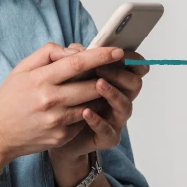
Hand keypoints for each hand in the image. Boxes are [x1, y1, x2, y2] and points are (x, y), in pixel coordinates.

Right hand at [0, 41, 126, 164]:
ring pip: (92, 104)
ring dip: (96, 96)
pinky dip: (84, 113)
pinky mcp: (62, 136)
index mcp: (40, 80)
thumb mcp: (21, 69)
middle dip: (104, 78)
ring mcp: (58, 121)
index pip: (77, 64)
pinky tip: (73, 110)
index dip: (100, 56)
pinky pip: (83, 120)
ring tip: (89, 91)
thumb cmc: (9, 99)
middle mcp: (50, 100)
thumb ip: (48, 53)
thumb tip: (75, 51)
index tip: (117, 52)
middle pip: (91, 85)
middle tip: (108, 73)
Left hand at [48, 44, 148, 168]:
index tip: (120, 51)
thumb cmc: (62, 101)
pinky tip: (86, 112)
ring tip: (98, 84)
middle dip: (120, 74)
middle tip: (101, 67)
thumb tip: (78, 49)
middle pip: (134, 84)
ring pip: (125, 106)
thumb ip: (74, 60)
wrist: (52, 133)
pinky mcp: (106, 138)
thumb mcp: (65, 77)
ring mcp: (115, 119)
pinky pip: (108, 131)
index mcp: (114, 82)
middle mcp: (118, 99)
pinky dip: (98, 120)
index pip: (133, 68)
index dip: (133, 60)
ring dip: (113, 93)